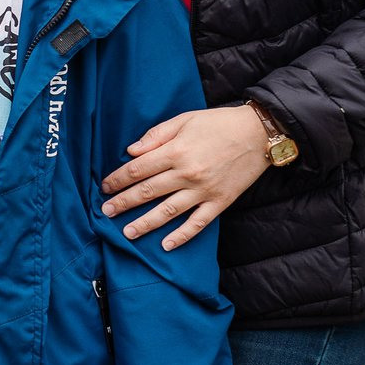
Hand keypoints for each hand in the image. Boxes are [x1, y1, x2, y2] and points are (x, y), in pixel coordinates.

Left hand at [100, 105, 268, 249]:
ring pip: (168, 212)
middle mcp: (187, 173)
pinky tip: (166, 245)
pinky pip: (198, 223)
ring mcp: (204, 190)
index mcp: (176, 151)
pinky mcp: (220, 202)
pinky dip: (182, 236)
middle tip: (105, 212)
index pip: (138, 169)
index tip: (105, 187)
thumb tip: (131, 151)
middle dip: (123, 203)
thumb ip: (156, 135)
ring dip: (145, 224)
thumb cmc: (219, 123)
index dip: (118, 179)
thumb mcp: (185, 119)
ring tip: (127, 233)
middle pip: (148, 192)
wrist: (260, 133)